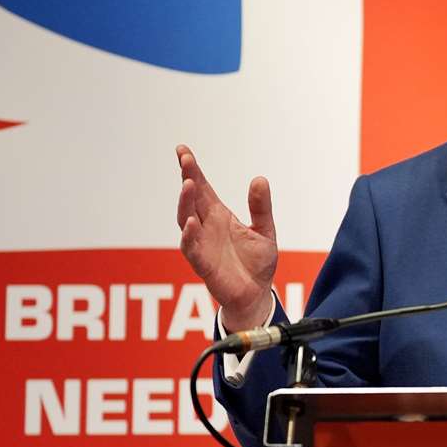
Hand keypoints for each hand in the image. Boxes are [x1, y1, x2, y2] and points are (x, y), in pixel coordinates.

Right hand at [175, 144, 278, 330]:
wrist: (256, 295)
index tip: (182, 150)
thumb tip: (259, 179)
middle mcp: (206, 227)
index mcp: (218, 216)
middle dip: (187, 178)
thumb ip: (260, 207)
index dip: (192, 170)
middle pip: (191, 199)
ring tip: (188, 185)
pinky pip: (192, 248)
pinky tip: (191, 223)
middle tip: (184, 160)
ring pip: (186, 220)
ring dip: (185, 203)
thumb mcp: (264, 230)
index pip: (202, 188)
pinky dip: (190, 236)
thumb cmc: (257, 263)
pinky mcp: (203, 264)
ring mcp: (202, 245)